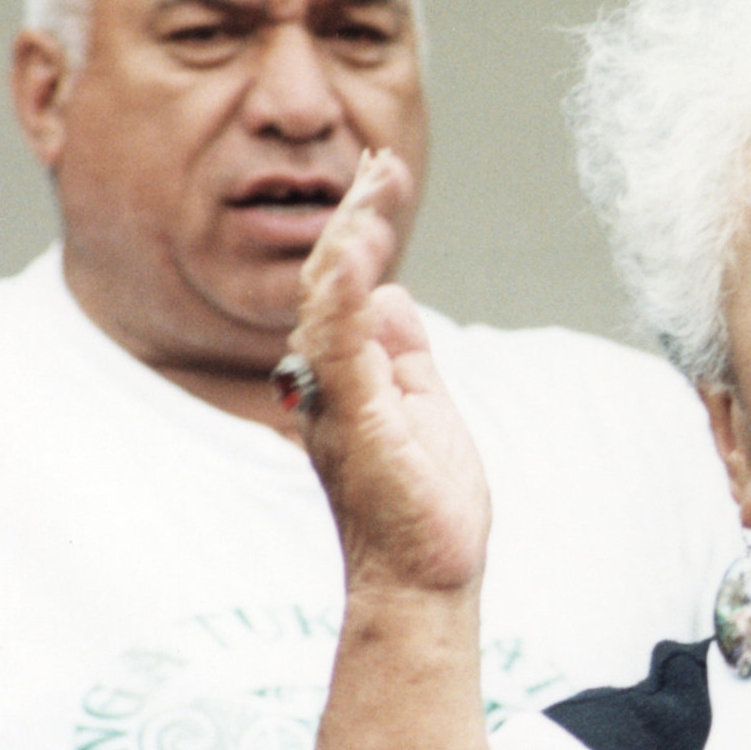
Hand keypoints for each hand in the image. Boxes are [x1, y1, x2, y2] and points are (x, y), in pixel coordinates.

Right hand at [288, 150, 489, 593]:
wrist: (422, 586)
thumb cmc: (423, 509)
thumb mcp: (424, 409)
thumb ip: (403, 353)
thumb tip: (389, 293)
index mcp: (345, 380)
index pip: (347, 287)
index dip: (361, 227)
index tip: (384, 174)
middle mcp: (326, 388)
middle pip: (329, 284)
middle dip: (357, 216)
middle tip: (383, 163)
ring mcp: (337, 407)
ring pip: (328, 309)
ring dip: (351, 242)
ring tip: (376, 189)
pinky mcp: (357, 429)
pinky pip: (343, 355)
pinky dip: (349, 300)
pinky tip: (360, 255)